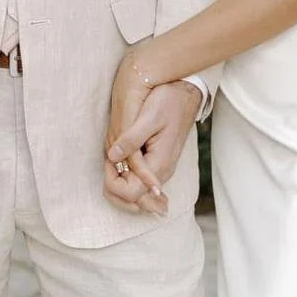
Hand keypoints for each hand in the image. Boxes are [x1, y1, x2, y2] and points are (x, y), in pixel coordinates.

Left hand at [103, 72, 200, 217]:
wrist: (187, 94)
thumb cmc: (169, 101)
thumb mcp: (149, 116)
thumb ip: (131, 139)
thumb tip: (112, 157)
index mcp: (159, 164)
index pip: (131, 194)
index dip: (113, 182)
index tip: (109, 159)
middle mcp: (162, 173)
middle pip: (132, 201)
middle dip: (114, 187)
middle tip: (109, 162)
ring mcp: (161, 170)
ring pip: (135, 196)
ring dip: (118, 185)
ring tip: (113, 161)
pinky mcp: (159, 164)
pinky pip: (140, 184)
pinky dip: (126, 180)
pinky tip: (120, 163)